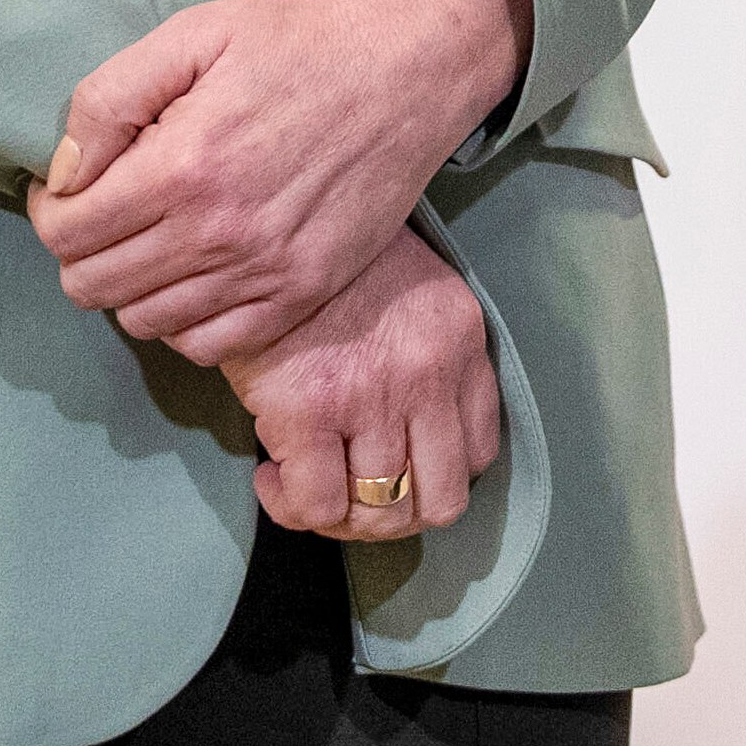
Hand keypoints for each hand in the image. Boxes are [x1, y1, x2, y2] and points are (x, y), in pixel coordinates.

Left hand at [29, 0, 533, 363]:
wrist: (407, 67)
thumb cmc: (298, 43)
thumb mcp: (195, 34)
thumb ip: (109, 100)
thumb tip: (63, 173)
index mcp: (182, 166)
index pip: (66, 233)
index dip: (50, 211)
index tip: (66, 190)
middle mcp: (218, 233)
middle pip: (92, 286)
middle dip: (80, 251)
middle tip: (102, 214)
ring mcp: (263, 272)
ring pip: (143, 321)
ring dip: (128, 286)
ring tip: (150, 240)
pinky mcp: (301, 292)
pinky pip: (207, 345)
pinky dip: (183, 320)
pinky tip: (193, 274)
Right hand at [229, 223, 504, 543]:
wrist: (267, 228)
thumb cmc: (333, 267)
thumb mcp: (414, 296)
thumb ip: (428, 361)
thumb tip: (412, 439)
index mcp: (460, 343)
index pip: (478, 452)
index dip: (437, 479)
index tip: (400, 471)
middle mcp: (429, 375)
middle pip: (441, 500)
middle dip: (397, 517)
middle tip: (356, 500)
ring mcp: (372, 397)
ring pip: (382, 513)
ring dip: (342, 517)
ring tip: (310, 487)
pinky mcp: (309, 413)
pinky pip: (319, 506)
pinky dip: (295, 508)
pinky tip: (274, 477)